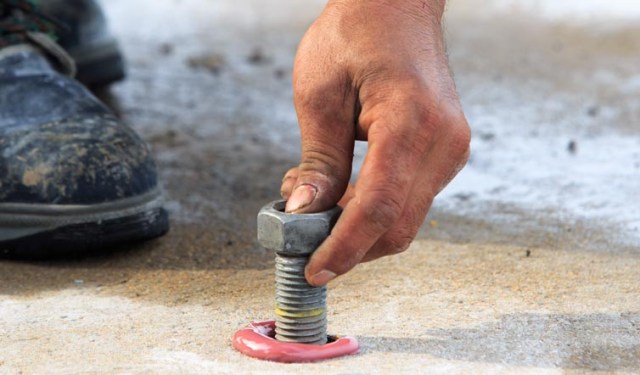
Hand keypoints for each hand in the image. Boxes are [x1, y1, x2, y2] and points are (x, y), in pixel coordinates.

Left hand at [280, 0, 469, 285]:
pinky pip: (410, 198)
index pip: (379, 208)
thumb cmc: (356, 34)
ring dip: (358, 226)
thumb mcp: (319, 94)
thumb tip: (305, 213)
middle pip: (399, 225)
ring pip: (405, 217)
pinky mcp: (445, 152)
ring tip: (314, 200)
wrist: (397, 6)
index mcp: (410, 122)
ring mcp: (451, 149)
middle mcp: (443, 142)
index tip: (315, 269)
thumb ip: (319, 160)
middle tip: (302, 237)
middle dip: (350, 245)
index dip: (345, 247)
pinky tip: (342, 191)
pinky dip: (374, 209)